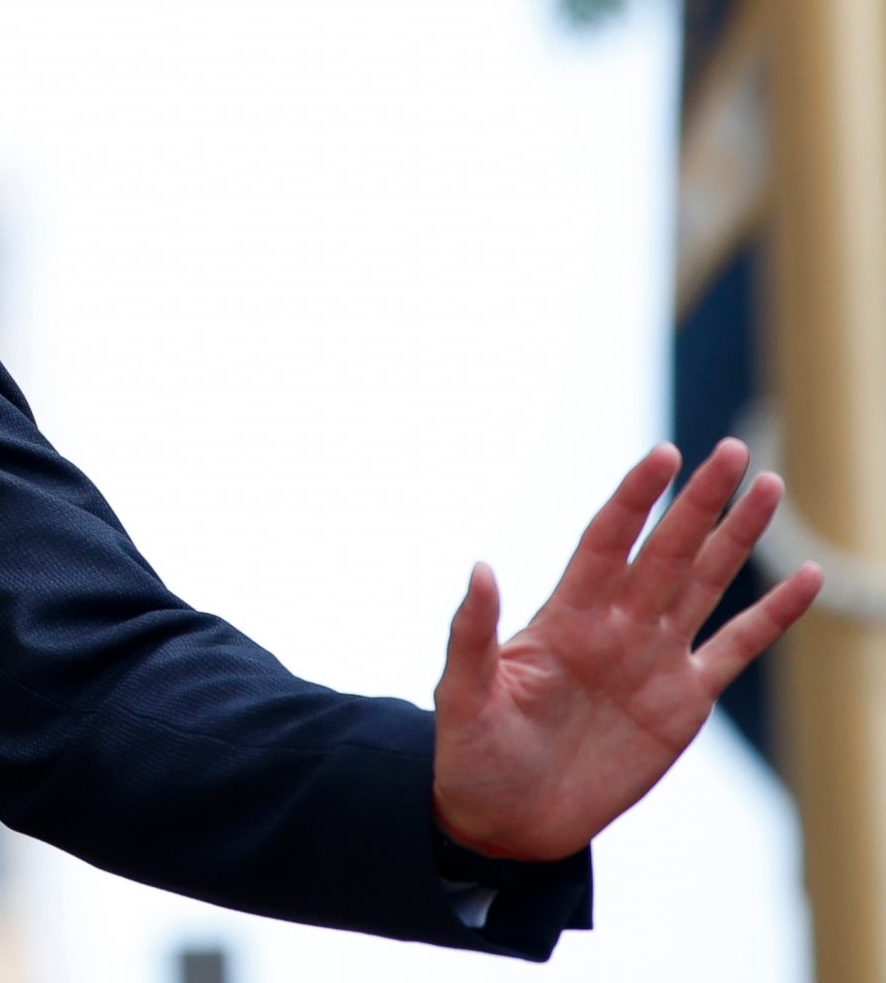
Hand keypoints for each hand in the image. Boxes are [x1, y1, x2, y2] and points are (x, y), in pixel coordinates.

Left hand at [429, 438, 823, 861]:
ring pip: (704, 583)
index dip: (634, 499)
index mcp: (564, 617)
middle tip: (731, 450)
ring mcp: (652, 660)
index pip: (606, 541)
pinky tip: (807, 580)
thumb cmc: (472, 753)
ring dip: (736, 538)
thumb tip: (479, 567)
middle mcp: (614, 626)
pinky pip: (736, 648)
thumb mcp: (461, 694)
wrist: (506, 818)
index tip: (663, 455)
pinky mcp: (683, 703)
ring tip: (768, 485)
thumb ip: (471, 633)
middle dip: (698, 502)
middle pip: (665, 550)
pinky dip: (772, 617)